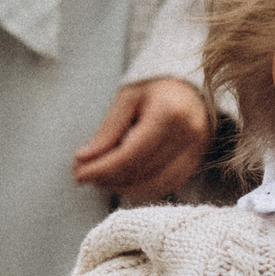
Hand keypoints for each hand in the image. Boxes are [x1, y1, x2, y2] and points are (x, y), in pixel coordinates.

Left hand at [71, 77, 211, 199]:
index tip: (78, 174)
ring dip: (123, 187)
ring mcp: (196, 151)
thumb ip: (107, 130)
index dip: (102, 169)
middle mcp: (188, 134)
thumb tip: (83, 159)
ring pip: (155, 185)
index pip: (131, 154)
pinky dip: (141, 188)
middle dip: (108, 178)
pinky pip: (167, 186)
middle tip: (84, 175)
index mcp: (170, 113)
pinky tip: (122, 181)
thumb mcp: (127, 99)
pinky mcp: (196, 162)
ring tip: (100, 180)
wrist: (190, 87)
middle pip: (141, 171)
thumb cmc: (155, 88)